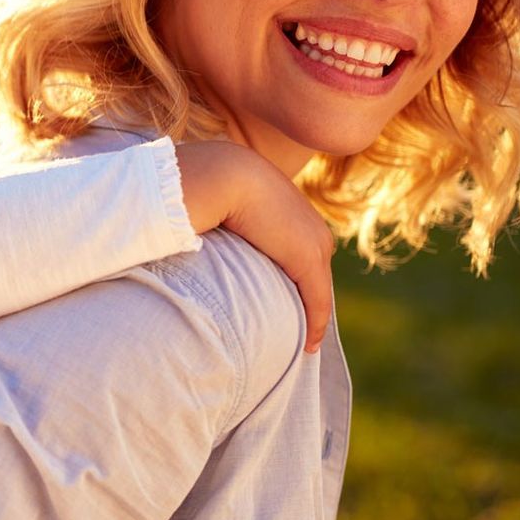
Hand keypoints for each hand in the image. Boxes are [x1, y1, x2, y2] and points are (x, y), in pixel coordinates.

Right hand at [173, 142, 334, 352]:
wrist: (223, 174)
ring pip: (319, 290)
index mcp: (293, 210)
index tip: (284, 302)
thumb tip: (201, 228)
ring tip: (301, 342)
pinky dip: (314, 324)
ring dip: (312, 317)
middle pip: (315, 273)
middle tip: (296, 331)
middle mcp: (311, 226)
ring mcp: (313, 243)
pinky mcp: (308, 260)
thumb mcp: (223, 201)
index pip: (300, 251)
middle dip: (309, 301)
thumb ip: (224, 217)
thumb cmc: (210, 183)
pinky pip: (317, 301)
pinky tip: (308, 345)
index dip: (293, 278)